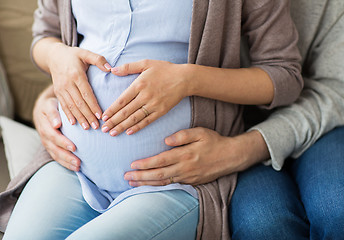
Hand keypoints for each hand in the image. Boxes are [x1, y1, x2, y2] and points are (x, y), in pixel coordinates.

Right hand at [33, 86, 80, 170]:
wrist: (43, 110)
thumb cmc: (51, 106)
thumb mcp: (50, 105)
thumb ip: (53, 113)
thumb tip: (56, 124)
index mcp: (45, 126)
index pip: (53, 136)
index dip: (63, 142)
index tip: (74, 147)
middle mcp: (45, 137)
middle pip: (55, 149)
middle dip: (67, 156)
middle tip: (78, 162)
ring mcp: (47, 144)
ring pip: (56, 155)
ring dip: (67, 163)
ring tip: (78, 167)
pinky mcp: (51, 147)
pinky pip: (57, 157)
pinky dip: (65, 163)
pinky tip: (76, 168)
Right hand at [48, 43, 110, 129]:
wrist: (54, 56)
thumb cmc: (74, 55)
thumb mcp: (86, 53)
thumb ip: (98, 59)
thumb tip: (110, 68)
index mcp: (76, 74)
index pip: (86, 93)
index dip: (93, 105)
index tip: (100, 115)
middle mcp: (67, 83)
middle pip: (79, 103)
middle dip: (88, 116)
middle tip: (96, 127)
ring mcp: (61, 89)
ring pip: (71, 106)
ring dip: (80, 118)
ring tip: (88, 128)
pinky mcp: (57, 92)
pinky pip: (63, 106)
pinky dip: (68, 116)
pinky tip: (74, 124)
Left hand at [101, 59, 189, 135]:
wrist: (185, 78)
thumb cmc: (165, 69)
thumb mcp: (146, 63)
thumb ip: (128, 67)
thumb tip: (112, 70)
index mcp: (139, 84)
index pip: (122, 100)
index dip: (111, 110)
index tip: (103, 117)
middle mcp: (145, 96)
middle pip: (126, 112)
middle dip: (113, 121)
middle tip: (104, 129)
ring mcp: (154, 105)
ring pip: (135, 118)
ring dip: (122, 127)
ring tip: (112, 133)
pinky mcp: (161, 111)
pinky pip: (147, 121)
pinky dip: (137, 127)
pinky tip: (129, 132)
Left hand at [123, 128, 269, 185]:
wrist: (231, 156)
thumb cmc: (214, 142)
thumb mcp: (200, 132)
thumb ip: (183, 135)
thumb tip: (166, 140)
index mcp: (185, 154)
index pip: (161, 161)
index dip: (146, 164)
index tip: (133, 165)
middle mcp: (185, 168)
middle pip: (159, 174)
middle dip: (141, 176)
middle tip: (127, 176)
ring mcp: (188, 177)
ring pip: (164, 182)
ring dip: (147, 183)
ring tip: (132, 183)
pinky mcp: (191, 181)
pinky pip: (172, 185)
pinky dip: (159, 186)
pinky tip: (150, 185)